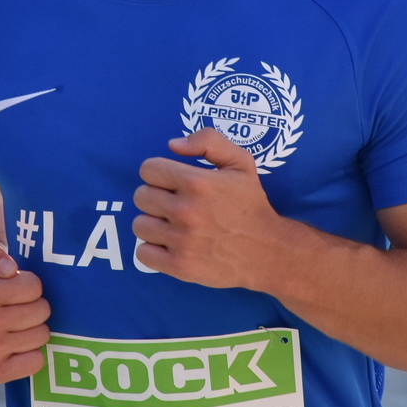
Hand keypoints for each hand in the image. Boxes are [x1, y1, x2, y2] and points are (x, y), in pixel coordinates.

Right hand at [0, 239, 49, 383]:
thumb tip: (10, 269)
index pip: (34, 286)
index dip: (28, 286)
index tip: (14, 290)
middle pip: (41, 311)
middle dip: (34, 306)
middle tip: (17, 308)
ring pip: (42, 335)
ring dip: (33, 329)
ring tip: (16, 326)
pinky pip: (37, 361)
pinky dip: (31, 354)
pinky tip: (16, 346)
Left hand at [133, 129, 286, 288]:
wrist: (267, 251)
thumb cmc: (251, 205)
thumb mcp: (240, 162)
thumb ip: (208, 141)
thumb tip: (172, 145)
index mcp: (197, 182)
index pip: (148, 169)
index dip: (159, 173)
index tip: (172, 182)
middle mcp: (185, 211)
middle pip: (141, 196)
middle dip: (155, 198)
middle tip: (174, 205)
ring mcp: (181, 240)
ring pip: (139, 225)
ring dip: (153, 224)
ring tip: (173, 226)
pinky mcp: (179, 266)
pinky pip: (143, 253)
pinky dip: (153, 250)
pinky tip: (170, 245)